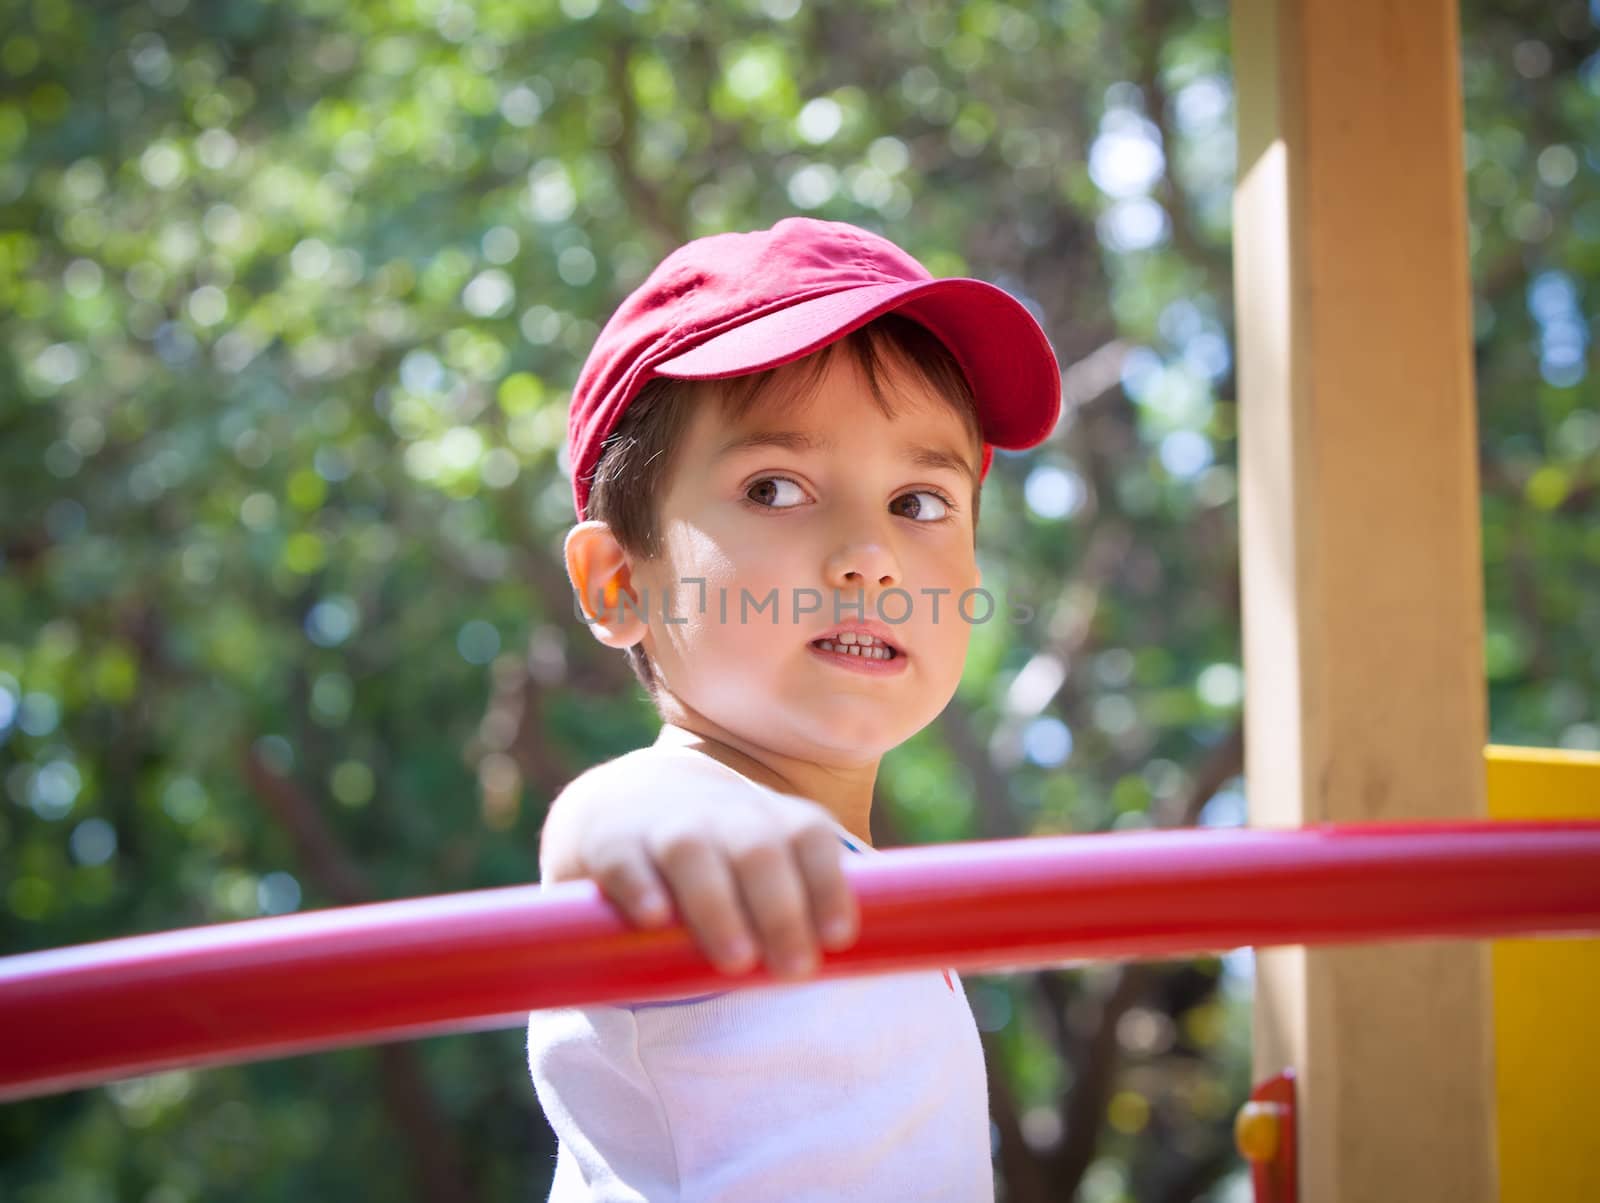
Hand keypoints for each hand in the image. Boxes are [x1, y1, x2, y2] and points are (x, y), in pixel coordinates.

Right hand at [540, 753, 859, 979]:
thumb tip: (891, 966)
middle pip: (759, 850)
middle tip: (796, 969)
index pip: (810, 839)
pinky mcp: (612, 843)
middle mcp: (726, 817)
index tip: (840, 936)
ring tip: (735, 959)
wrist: (634, 799)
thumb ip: (816, 907)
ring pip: (694, 854)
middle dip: (782, 909)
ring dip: (718, 904)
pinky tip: (653, 918)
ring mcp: (667, 826)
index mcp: (775, 823)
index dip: (828, 884)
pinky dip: (639, 886)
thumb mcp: (776, 863)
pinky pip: (624, 859)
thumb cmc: (727, 855)